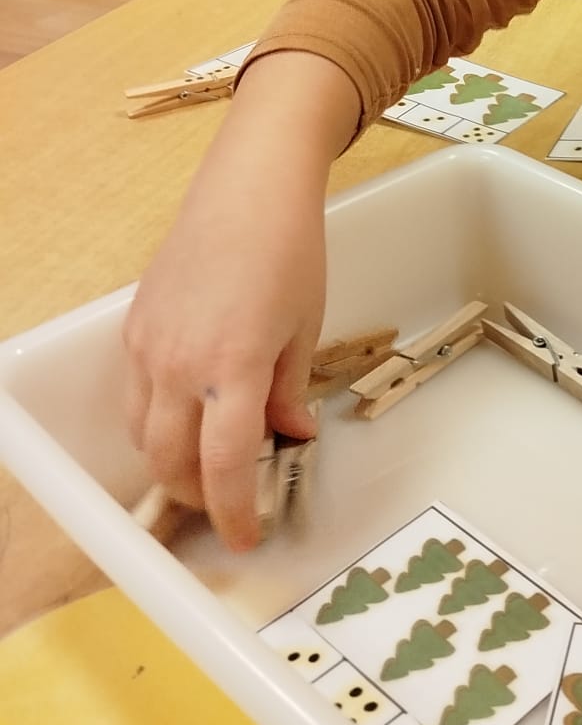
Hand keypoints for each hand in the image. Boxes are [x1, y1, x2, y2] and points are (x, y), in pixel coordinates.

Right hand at [121, 52, 357, 549]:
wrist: (249, 187)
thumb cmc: (289, 249)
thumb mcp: (305, 328)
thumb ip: (290, 392)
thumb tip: (290, 437)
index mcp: (233, 367)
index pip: (225, 466)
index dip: (234, 512)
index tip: (244, 536)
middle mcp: (180, 362)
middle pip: (171, 463)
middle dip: (199, 497)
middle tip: (231, 504)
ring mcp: (149, 346)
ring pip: (144, 436)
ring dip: (174, 463)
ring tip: (211, 465)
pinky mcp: (134, 328)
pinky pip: (135, 397)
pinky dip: (158, 422)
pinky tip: (189, 417)